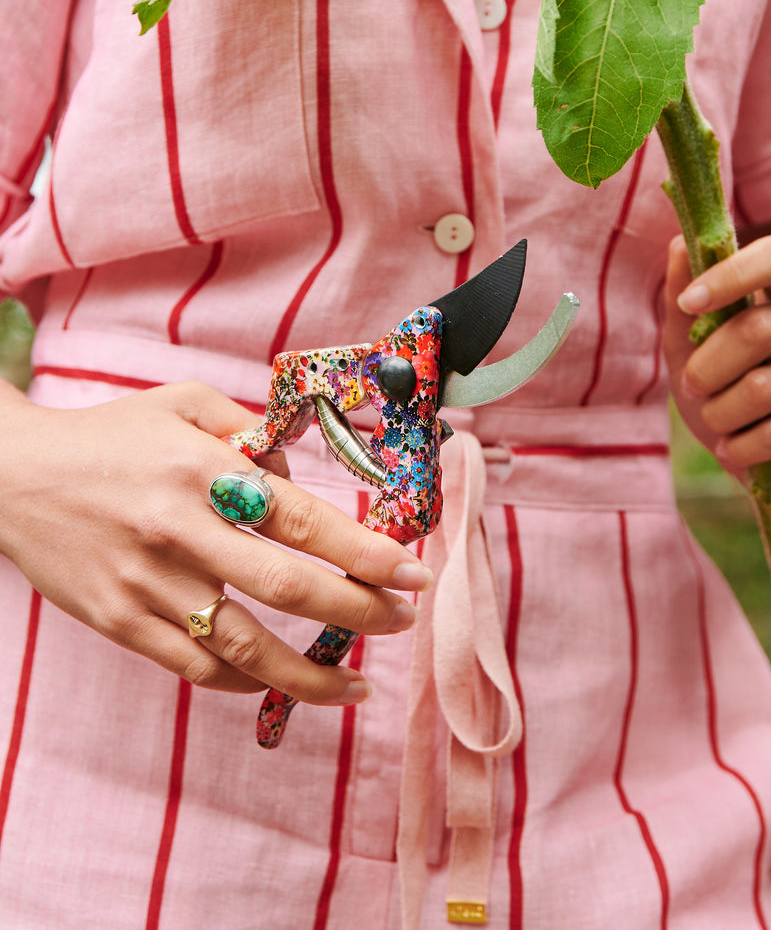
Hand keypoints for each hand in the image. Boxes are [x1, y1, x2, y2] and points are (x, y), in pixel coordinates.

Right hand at [0, 380, 429, 702]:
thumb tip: (302, 475)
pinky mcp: (119, 622)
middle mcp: (177, 530)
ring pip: (244, 646)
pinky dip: (247, 681)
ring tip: (358, 685)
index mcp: (199, 470)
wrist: (11, 478)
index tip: (413, 572)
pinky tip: (281, 680)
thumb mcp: (182, 404)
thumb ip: (250, 429)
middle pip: (286, 587)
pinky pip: (195, 668)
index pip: (301, 519)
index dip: (365, 551)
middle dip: (359, 611)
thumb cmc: (109, 438)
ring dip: (312, 673)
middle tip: (403, 620)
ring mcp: (146, 584)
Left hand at [663, 233, 770, 470]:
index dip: (733, 275)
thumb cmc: (719, 388)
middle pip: (758, 329)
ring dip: (720, 412)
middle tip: (692, 386)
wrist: (746, 456)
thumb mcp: (689, 344)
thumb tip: (680, 242)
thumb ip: (683, 297)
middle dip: (707, 367)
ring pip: (762, 387)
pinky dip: (741, 446)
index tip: (690, 303)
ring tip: (716, 419)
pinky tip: (732, 448)